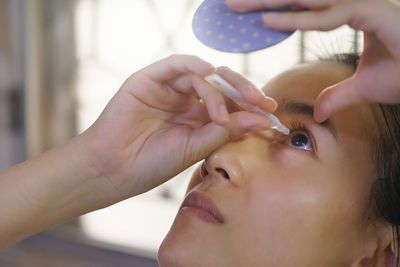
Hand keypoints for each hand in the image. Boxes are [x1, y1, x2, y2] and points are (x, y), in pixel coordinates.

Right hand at [81, 55, 275, 200]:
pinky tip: (209, 73)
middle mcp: (186, 100)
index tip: (271, 115)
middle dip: (243, 91)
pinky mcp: (150, 79)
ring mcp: (169, 88)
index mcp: (198, 118)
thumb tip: (259, 120)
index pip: (230, 104)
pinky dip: (193, 65)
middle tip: (261, 102)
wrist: (113, 169)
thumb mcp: (196, 148)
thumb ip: (225, 131)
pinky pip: (176, 64)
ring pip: (203, 75)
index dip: (250, 106)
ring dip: (218, 91)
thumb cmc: (152, 163)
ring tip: (221, 115)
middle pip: (222, 85)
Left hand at [226, 0, 399, 121]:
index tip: (245, 14)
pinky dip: (300, 19)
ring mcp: (367, 2)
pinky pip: (330, 15)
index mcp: (353, 11)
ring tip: (236, 6)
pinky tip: (269, 20)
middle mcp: (356, 1)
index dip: (274, 8)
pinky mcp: (377, 13)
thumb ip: (339, 96)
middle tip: (229, 4)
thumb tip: (319, 112)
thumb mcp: (366, 88)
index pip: (304, 6)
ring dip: (271, 1)